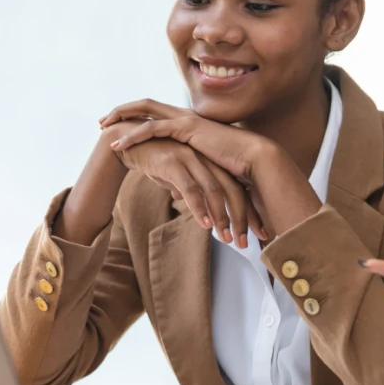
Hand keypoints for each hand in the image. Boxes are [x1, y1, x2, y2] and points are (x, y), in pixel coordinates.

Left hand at [101, 99, 269, 182]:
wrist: (253, 160)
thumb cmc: (233, 166)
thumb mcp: (204, 168)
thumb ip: (188, 173)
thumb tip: (177, 192)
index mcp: (187, 122)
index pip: (156, 113)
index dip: (135, 116)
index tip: (117, 125)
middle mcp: (184, 115)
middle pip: (145, 104)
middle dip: (122, 110)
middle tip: (102, 121)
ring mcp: (185, 118)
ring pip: (145, 111)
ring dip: (122, 117)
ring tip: (103, 128)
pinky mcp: (187, 127)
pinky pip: (153, 128)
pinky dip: (133, 135)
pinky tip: (119, 145)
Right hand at [113, 130, 265, 247]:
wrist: (124, 141)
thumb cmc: (153, 159)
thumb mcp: (176, 177)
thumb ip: (189, 191)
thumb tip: (195, 210)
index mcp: (211, 161)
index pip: (238, 189)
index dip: (249, 212)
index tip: (259, 233)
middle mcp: (206, 158)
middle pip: (233, 191)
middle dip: (242, 219)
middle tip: (246, 243)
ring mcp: (191, 158)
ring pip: (214, 191)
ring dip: (222, 218)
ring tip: (226, 239)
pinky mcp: (173, 161)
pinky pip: (190, 188)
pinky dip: (199, 207)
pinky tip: (205, 225)